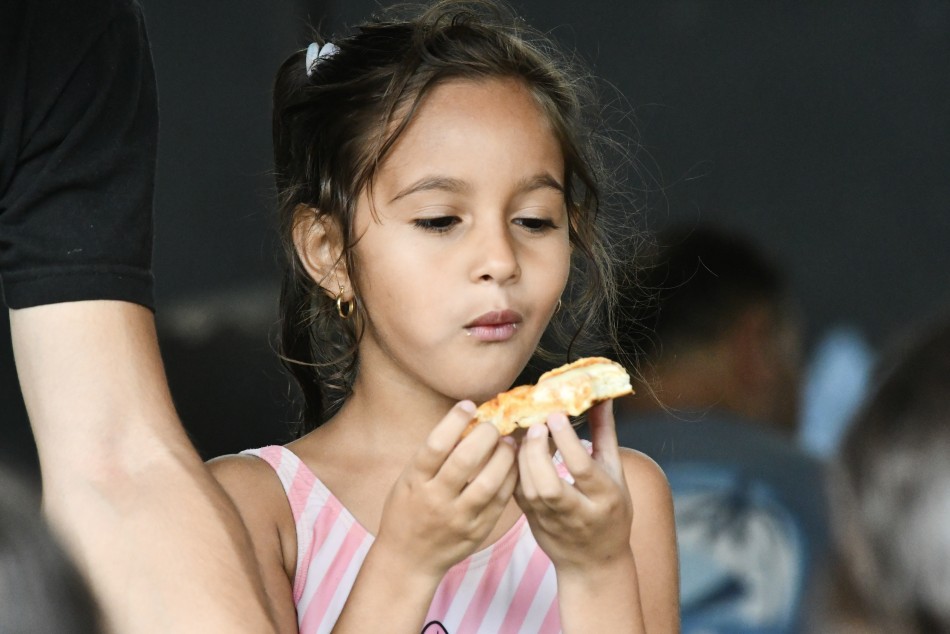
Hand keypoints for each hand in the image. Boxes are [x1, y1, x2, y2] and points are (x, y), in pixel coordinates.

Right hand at [374, 401, 517, 579]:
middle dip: (484, 435)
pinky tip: (513, 465)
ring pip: (489, 482)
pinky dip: (510, 478)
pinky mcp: (477, 531)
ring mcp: (458, 518)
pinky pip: (501, 501)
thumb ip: (431, 457)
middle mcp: (435, 499)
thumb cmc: (407, 511)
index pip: (436, 445)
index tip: (468, 406)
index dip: (455, 420)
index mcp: (414, 482)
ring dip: (503, 456)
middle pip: (465, 460)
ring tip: (508, 442)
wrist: (408, 560)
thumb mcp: (408, 481)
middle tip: (493, 425)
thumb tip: (463, 422)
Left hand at [514, 400, 633, 573]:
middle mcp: (578, 513)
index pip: (582, 469)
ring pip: (529, 491)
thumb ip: (605, 435)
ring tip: (526, 434)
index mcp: (605, 498)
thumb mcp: (616, 474)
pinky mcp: (532, 522)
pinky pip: (516, 494)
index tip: (554, 415)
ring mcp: (551, 522)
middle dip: (538, 452)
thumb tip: (601, 398)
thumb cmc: (611, 510)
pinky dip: (513, 469)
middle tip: (535, 425)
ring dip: (522, 459)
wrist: (594, 562)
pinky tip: (517, 449)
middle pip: (549, 485)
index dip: (566, 440)